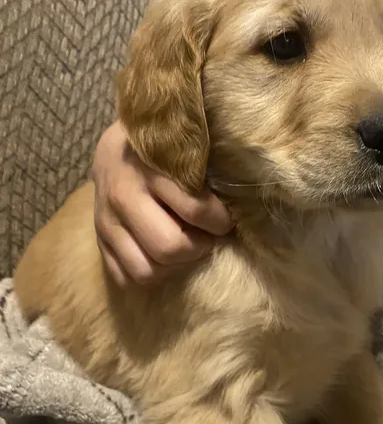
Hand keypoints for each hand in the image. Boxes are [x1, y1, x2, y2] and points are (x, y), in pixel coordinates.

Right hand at [92, 120, 232, 286]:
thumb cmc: (163, 147)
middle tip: (206, 236)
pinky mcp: (98, 240)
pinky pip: (124, 277)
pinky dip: (149, 273)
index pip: (195, 211)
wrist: (116, 146)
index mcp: (151, 169)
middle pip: (169, 247)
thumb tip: (243, 197)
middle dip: (197, 247)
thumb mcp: (185, 147)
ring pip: (145, 270)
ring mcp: (107, 222)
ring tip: (185, 247)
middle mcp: (124, 197)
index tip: (226, 219)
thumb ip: (206, 169)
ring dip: (173, 266)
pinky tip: (161, 256)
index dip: (220, 222)